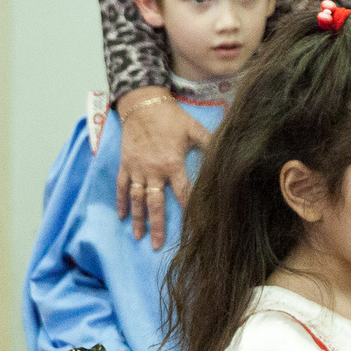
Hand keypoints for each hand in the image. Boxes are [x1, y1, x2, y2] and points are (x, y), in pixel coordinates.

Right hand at [113, 92, 209, 250]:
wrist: (143, 104)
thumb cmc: (171, 117)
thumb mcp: (194, 129)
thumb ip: (210, 143)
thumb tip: (229, 153)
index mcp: (173, 164)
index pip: (183, 193)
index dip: (188, 210)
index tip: (192, 228)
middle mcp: (154, 170)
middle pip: (155, 204)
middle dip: (157, 226)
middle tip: (157, 246)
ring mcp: (138, 168)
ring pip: (137, 199)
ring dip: (138, 219)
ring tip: (138, 237)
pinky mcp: (126, 164)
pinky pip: (121, 186)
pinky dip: (121, 201)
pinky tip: (122, 216)